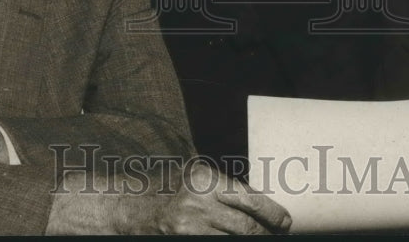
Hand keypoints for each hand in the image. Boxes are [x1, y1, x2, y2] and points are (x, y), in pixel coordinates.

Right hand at [49, 160, 291, 234]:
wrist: (124, 206)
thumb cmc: (162, 186)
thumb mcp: (192, 175)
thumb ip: (221, 186)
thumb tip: (257, 199)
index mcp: (204, 178)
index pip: (249, 198)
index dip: (272, 214)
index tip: (285, 221)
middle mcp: (197, 203)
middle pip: (245, 227)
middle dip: (266, 234)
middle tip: (278, 234)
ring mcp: (188, 227)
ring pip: (233, 241)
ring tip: (260, 239)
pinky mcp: (180, 241)